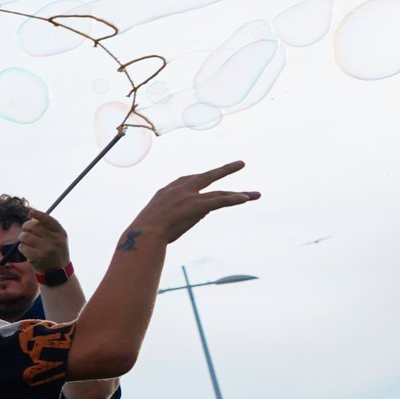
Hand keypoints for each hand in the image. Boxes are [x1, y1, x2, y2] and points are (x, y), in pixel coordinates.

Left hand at [19, 207, 70, 274]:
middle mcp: (55, 241)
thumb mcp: (57, 240)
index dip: (39, 215)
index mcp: (61, 234)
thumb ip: (48, 229)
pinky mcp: (37, 257)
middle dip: (26, 226)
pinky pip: (22, 247)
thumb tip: (32, 216)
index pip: (49, 220)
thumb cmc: (54, 252)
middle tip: (25, 230)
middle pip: (34, 226)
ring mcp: (46, 249)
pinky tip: (28, 252)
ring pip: (25, 236)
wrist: (57, 273)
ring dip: (22, 238)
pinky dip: (22, 248)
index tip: (31, 212)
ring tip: (26, 242)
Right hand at [121, 161, 259, 249]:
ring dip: (239, 194)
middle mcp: (179, 190)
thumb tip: (202, 213)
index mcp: (166, 191)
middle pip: (206, 177)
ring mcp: (188, 197)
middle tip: (241, 164)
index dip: (200, 179)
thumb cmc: (147, 233)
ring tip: (256, 195)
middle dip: (224, 170)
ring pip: (219, 193)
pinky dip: (234, 200)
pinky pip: (220, 201)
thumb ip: (180, 213)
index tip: (208, 175)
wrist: (143, 234)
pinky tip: (246, 199)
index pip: (187, 180)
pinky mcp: (196, 206)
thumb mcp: (160, 219)